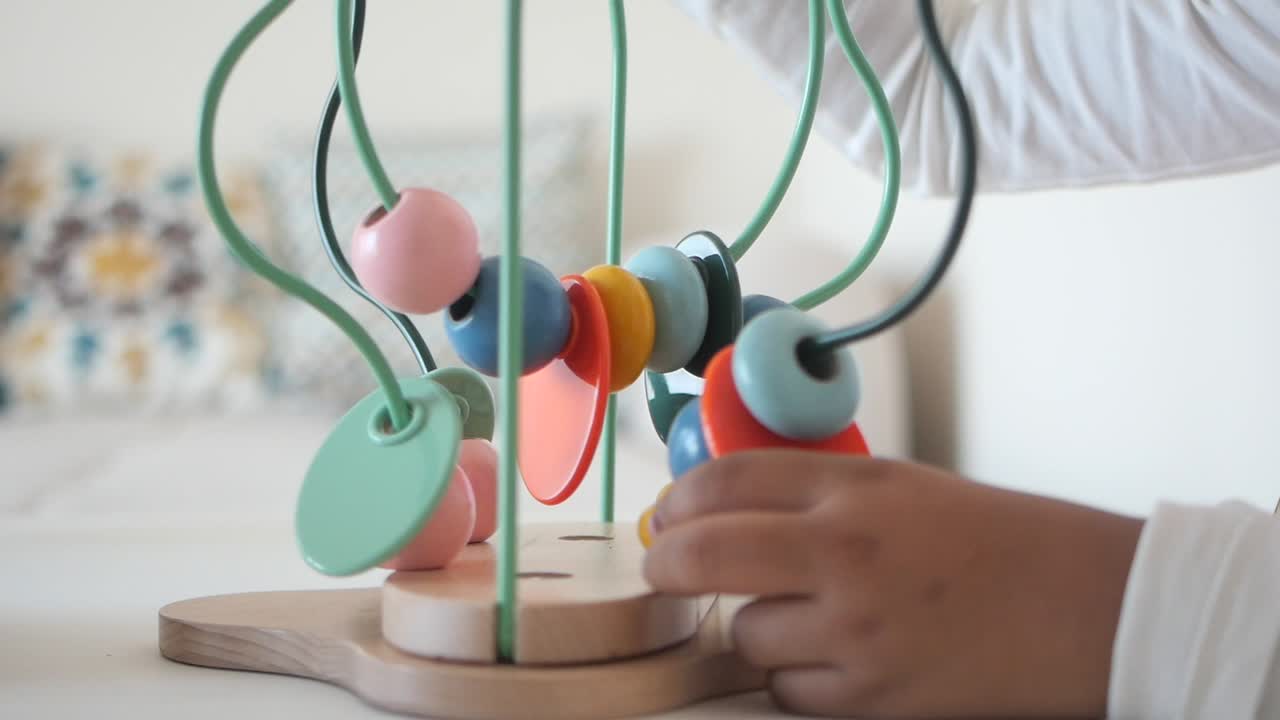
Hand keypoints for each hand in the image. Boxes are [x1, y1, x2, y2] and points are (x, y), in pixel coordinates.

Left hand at [643, 451, 1143, 717]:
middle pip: (704, 553)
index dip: (679, 501)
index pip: (725, 481)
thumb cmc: (996, 542)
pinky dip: (799, 679)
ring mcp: (854, 629)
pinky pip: (789, 691)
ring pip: (747, 635)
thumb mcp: (900, 488)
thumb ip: (814, 494)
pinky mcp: (871, 696)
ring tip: (811, 618)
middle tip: (666, 572)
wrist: (1083, 607)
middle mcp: (843, 552)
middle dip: (670, 565)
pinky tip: (841, 659)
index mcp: (853, 489)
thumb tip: (724, 510)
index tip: (669, 518)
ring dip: (760, 629)